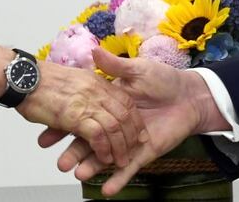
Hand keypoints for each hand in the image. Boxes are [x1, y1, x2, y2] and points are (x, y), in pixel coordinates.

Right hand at [16, 57, 147, 167]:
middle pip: (124, 115)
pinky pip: (97, 135)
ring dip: (119, 147)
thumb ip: (86, 82)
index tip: (136, 131)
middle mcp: (96, 91)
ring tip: (120, 160)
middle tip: (132, 149)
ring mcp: (87, 103)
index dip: (132, 118)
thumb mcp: (71, 74)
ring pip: (114, 127)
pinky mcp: (75, 116)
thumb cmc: (41, 76)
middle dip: (130, 135)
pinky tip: (104, 158)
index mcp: (96, 81)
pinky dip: (103, 149)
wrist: (21, 75)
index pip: (124, 101)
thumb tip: (94, 95)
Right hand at [39, 48, 227, 196]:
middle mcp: (115, 125)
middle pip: (91, 142)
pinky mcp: (144, 153)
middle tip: (59, 162)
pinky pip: (130, 169)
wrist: (190, 95)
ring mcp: (129, 141)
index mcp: (110, 106)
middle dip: (75, 152)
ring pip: (107, 157)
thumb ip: (115, 67)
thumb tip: (93, 50)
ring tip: (77, 173)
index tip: (47, 137)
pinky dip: (119, 179)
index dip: (66, 127)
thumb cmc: (165, 79)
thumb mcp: (137, 70)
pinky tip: (107, 190)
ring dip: (93, 167)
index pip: (83, 118)